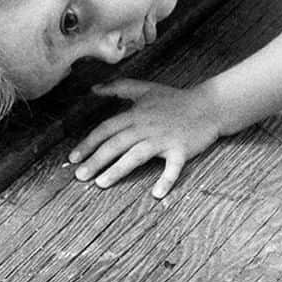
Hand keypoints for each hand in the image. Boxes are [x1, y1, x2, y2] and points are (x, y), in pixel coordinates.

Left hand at [69, 79, 220, 198]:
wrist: (208, 105)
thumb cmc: (174, 99)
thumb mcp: (145, 88)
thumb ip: (118, 87)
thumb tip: (93, 89)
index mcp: (135, 114)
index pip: (106, 129)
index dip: (88, 143)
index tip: (72, 158)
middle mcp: (146, 127)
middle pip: (116, 144)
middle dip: (96, 160)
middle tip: (80, 176)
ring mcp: (164, 139)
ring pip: (136, 155)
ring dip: (118, 170)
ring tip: (101, 183)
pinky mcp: (181, 150)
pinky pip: (173, 167)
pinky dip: (166, 180)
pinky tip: (157, 194)